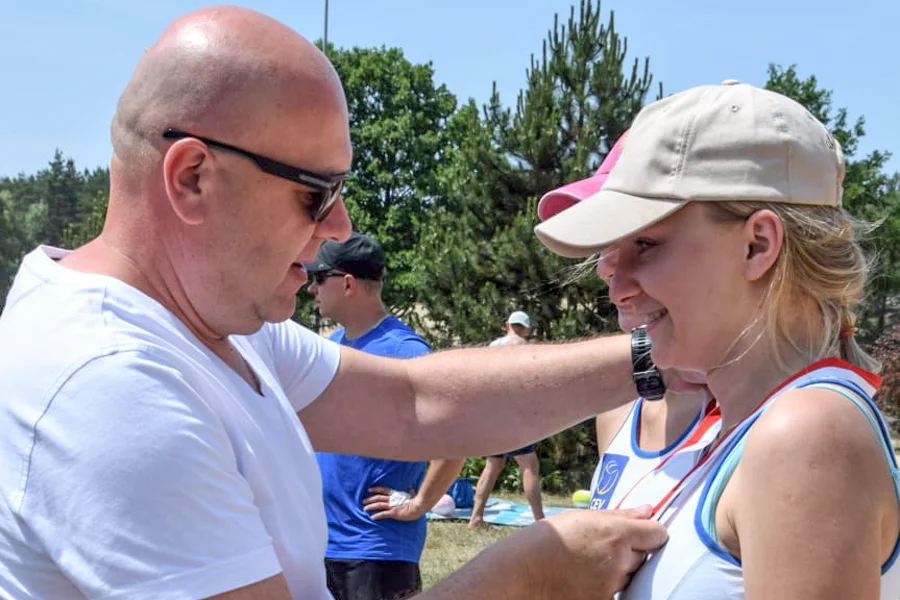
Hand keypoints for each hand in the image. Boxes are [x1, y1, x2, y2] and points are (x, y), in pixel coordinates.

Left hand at [363, 486, 425, 521]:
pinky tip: (372, 517)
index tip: (369, 489)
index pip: (383, 490)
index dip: (375, 489)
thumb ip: (409, 491)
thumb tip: (411, 487)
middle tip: (363, 501)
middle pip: (378, 498)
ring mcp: (392, 506)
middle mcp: (392, 499)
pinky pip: (383, 514)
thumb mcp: (412, 494)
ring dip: (371, 506)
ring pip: (379, 505)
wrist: (418, 506)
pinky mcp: (394, 513)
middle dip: (370, 499)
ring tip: (365, 508)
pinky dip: (377, 515)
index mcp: (395, 494)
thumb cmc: (416, 501)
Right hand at [477, 505, 666, 598]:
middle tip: (601, 546)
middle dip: (629, 551)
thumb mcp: (583, 517)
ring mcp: (612, 584)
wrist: (524, 571)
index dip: (651, 532)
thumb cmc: (549, 539)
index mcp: (617, 533)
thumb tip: (648, 511)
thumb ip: (620, 515)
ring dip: (617, 568)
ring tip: (587, 561)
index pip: (657, 534)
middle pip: (642, 555)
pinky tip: (583, 576)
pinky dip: (604, 583)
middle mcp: (620, 560)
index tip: (641, 532)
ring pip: (628, 574)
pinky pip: (614, 590)